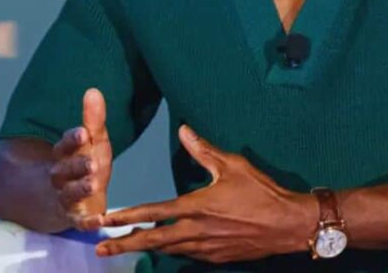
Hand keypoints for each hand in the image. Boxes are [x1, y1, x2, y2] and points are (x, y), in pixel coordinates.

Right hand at [49, 88, 112, 230]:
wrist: (62, 200)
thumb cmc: (82, 164)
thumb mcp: (91, 142)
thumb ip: (93, 119)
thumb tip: (93, 90)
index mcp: (64, 156)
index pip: (65, 145)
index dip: (73, 140)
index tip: (83, 133)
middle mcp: (60, 177)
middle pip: (65, 170)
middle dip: (77, 166)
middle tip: (92, 162)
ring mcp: (66, 198)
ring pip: (70, 194)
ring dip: (81, 189)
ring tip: (94, 183)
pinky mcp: (75, 218)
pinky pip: (80, 222)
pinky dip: (88, 222)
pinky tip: (98, 221)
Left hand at [96, 125, 316, 263]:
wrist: (288, 224)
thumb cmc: (262, 191)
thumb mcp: (234, 165)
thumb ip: (204, 150)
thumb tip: (184, 130)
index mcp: (198, 206)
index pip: (154, 212)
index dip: (127, 216)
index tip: (105, 220)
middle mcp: (197, 231)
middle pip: (152, 241)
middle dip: (124, 244)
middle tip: (99, 248)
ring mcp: (205, 248)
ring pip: (168, 250)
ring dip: (145, 248)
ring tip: (125, 246)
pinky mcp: (216, 258)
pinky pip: (187, 255)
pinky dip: (171, 250)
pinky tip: (165, 247)